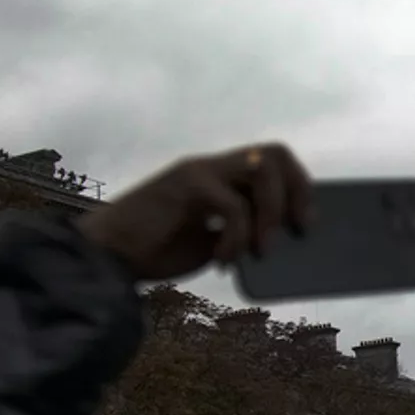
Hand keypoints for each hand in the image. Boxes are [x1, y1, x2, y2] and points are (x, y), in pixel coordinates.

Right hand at [77, 143, 310, 280]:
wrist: (108, 256)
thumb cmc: (157, 250)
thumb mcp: (212, 242)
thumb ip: (240, 232)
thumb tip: (283, 243)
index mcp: (220, 176)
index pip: (272, 160)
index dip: (299, 186)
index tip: (306, 223)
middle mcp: (213, 166)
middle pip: (275, 153)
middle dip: (297, 191)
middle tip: (297, 230)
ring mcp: (199, 172)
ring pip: (261, 169)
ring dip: (271, 213)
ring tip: (259, 250)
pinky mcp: (186, 185)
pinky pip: (233, 205)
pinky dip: (236, 238)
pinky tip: (221, 261)